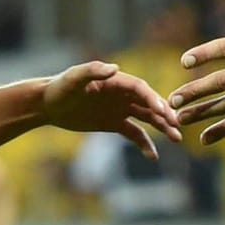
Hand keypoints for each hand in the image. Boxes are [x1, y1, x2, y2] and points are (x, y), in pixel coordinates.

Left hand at [42, 62, 181, 158]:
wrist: (47, 104)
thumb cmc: (59, 87)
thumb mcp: (74, 78)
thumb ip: (93, 70)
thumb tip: (114, 68)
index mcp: (116, 81)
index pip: (140, 89)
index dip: (153, 99)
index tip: (164, 111)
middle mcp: (122, 94)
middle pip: (149, 103)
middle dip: (164, 114)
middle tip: (177, 125)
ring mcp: (120, 109)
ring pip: (147, 118)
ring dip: (162, 127)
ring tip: (177, 138)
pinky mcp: (114, 123)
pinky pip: (134, 133)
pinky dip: (145, 143)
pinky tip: (153, 156)